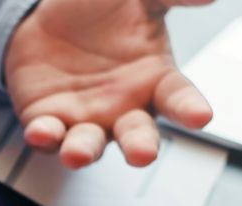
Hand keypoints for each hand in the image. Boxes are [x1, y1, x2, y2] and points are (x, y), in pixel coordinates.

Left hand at [4, 0, 214, 167]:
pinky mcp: (47, 122)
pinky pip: (47, 136)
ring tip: (77, 156)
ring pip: (89, 145)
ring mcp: (85, 119)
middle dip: (140, 147)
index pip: (179, 97)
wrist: (44, 15)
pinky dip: (44, 137)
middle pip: (137, 136)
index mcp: (153, 79)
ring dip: (84, 151)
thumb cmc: (98, 10)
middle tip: (142, 154)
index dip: (190, 108)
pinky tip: (40, 133)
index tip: (200, 116)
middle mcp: (122, 107)